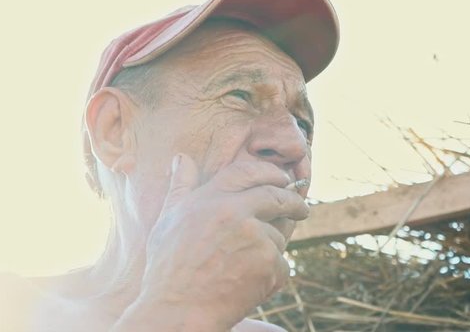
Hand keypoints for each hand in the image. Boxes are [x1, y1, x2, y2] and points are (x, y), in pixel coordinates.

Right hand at [114, 154, 308, 330]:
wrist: (178, 311)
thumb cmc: (169, 268)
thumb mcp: (168, 220)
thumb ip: (180, 186)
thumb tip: (181, 158)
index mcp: (211, 198)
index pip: (248, 172)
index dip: (270, 172)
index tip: (283, 179)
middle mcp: (235, 212)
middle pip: (277, 197)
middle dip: (294, 201)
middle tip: (301, 208)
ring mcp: (255, 238)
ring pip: (279, 235)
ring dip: (271, 248)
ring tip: (242, 267)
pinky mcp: (269, 264)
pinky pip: (281, 264)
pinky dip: (271, 274)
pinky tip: (247, 284)